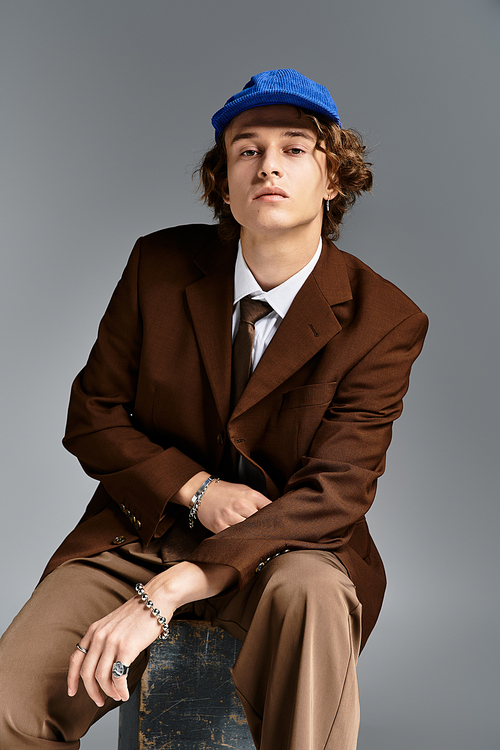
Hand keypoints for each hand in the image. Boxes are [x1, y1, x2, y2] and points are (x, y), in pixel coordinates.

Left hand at [67, 561, 236, 705]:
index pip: (75, 659)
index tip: (72, 692)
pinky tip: (124, 694)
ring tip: (117, 696)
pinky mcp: (126, 648)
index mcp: (94, 630)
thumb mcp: (114, 623)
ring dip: (109, 692)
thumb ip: (104, 639)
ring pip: (102, 678)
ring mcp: (112, 642)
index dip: (71, 679)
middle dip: (91, 691)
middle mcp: (99, 636)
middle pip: (87, 673)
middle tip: (99, 701)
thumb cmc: (139, 612)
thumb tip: (102, 662)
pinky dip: (120, 689)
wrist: (156, 599)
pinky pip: (118, 676)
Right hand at [197, 480, 270, 532]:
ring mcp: (230, 516)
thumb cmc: (226, 492)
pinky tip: (239, 538)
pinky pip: (233, 536)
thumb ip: (260, 502)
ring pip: (248, 532)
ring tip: (252, 537)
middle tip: (265, 534)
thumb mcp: (246, 491)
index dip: (274, 519)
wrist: (203, 491)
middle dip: (263, 529)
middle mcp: (241, 504)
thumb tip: (275, 515)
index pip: (271, 510)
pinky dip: (237, 538)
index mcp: (251, 495)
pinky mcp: (219, 526)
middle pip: (260, 523)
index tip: (276, 525)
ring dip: (251, 535)